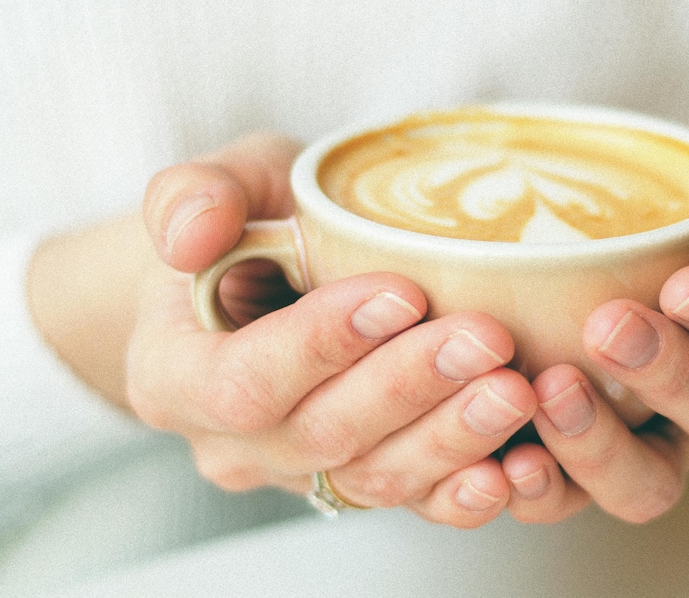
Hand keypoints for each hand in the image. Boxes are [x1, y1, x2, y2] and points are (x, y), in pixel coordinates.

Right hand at [32, 133, 535, 527]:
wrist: (264, 282)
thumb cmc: (248, 226)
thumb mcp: (223, 184)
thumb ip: (191, 194)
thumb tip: (193, 233)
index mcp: (174, 374)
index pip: (243, 379)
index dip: (322, 344)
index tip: (403, 293)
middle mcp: (233, 443)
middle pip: (322, 434)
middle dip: (409, 387)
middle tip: (486, 339)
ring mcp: (299, 472)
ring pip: (373, 477)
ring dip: (449, 438)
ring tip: (513, 391)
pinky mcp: (357, 482)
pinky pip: (410, 504)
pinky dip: (462, 493)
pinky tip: (513, 468)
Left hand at [500, 173, 688, 523]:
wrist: (546, 228)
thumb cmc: (643, 208)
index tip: (685, 287)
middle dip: (673, 374)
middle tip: (609, 328)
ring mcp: (648, 448)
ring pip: (651, 483)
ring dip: (604, 446)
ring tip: (552, 390)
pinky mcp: (575, 476)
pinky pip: (566, 503)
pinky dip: (541, 493)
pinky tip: (514, 462)